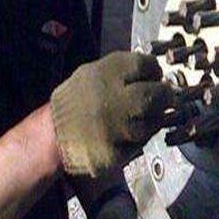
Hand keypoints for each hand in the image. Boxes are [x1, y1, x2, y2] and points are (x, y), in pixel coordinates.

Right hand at [50, 52, 175, 176]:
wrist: (53, 135)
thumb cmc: (79, 100)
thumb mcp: (93, 73)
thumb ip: (123, 71)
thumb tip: (156, 73)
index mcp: (104, 75)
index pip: (145, 64)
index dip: (154, 70)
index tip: (155, 76)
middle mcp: (109, 99)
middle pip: (155, 94)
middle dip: (164, 95)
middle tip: (165, 98)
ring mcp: (113, 129)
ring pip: (153, 121)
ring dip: (155, 117)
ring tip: (143, 115)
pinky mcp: (114, 154)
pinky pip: (141, 142)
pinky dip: (141, 137)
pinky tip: (131, 132)